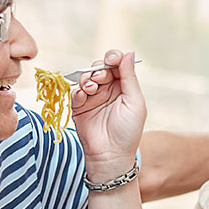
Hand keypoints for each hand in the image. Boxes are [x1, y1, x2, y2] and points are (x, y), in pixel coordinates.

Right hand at [70, 50, 145, 178]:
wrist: (111, 155)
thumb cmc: (128, 131)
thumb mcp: (134, 102)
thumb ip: (130, 77)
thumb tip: (129, 52)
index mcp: (124, 87)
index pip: (117, 64)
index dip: (113, 58)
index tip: (111, 59)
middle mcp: (108, 90)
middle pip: (99, 67)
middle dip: (98, 68)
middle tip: (100, 78)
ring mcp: (93, 98)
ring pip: (85, 77)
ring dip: (87, 78)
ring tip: (91, 88)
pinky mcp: (79, 107)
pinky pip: (74, 92)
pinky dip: (78, 90)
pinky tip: (83, 96)